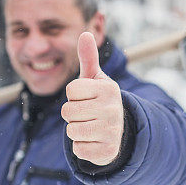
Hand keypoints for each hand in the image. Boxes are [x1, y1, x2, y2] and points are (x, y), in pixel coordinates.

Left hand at [62, 32, 124, 165]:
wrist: (117, 131)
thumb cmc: (99, 100)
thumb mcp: (95, 80)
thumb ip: (87, 58)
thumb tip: (84, 33)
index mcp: (109, 89)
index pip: (71, 90)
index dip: (73, 95)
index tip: (85, 98)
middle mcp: (113, 109)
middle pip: (68, 111)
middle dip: (72, 114)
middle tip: (86, 114)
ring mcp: (112, 132)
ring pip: (72, 131)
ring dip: (75, 131)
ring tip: (89, 127)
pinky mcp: (107, 152)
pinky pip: (78, 149)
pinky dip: (81, 147)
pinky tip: (94, 141)